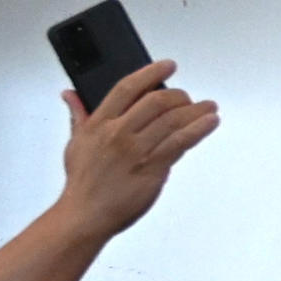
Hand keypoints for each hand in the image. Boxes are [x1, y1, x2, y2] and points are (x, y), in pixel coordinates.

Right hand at [57, 60, 218, 237]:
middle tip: (190, 97)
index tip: (167, 66)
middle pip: (156, 102)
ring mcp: (137, 150)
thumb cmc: (83, 183)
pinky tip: (210, 123)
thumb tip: (70, 95)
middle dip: (179, 96)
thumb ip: (78, 115)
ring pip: (172, 121)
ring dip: (196, 111)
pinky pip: (181, 142)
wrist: (86, 214)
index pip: (127, 88)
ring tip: (209, 107)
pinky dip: (199, 130)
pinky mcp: (153, 167)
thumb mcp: (76, 143)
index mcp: (99, 123)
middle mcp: (119, 133)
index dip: (150, 73)